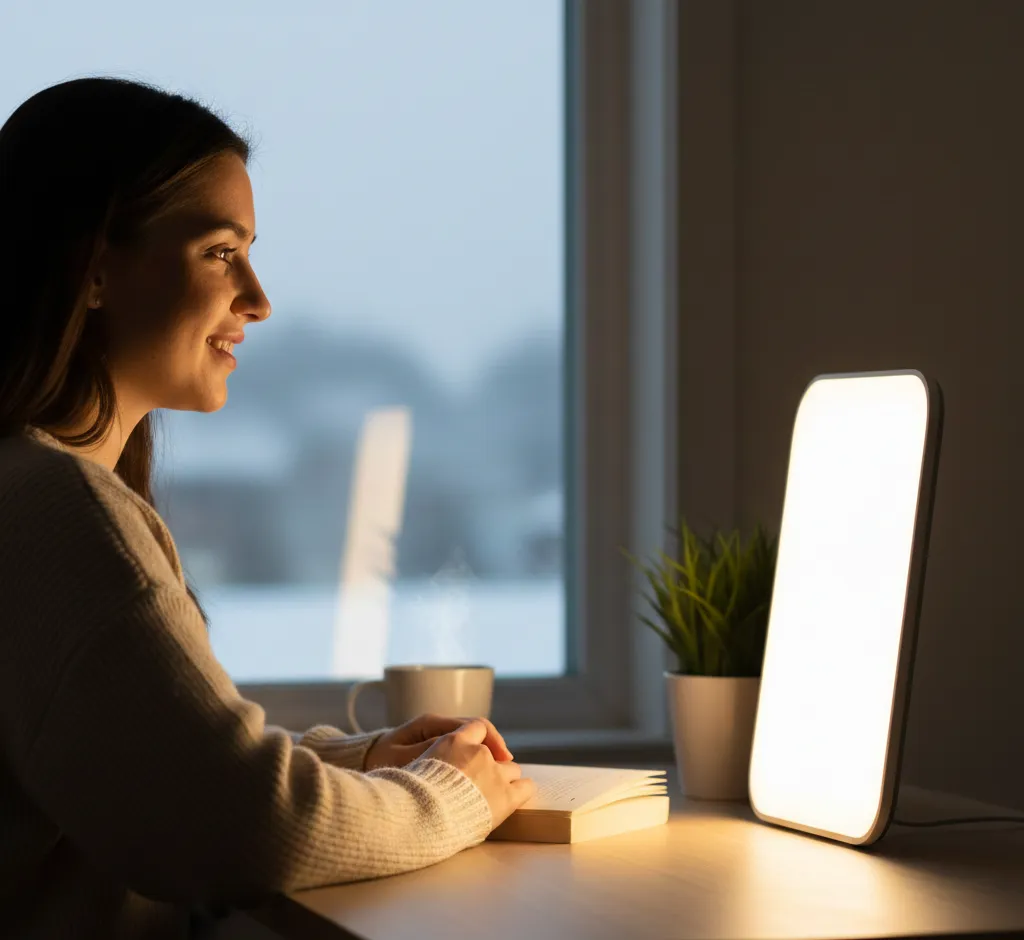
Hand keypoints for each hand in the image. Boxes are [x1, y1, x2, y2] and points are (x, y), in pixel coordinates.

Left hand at [364, 713, 513, 771]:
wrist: (360, 762)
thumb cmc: (380, 762)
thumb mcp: (405, 759)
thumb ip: (432, 754)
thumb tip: (461, 753)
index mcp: (432, 724)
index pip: (475, 724)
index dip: (494, 741)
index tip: (505, 760)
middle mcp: (437, 725)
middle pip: (477, 731)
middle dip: (495, 749)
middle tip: (508, 772)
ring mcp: (435, 735)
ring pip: (471, 741)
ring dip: (486, 756)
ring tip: (497, 777)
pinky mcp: (433, 747)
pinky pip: (460, 750)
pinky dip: (474, 761)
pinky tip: (479, 778)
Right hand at [418, 719, 536, 827]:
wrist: (421, 819)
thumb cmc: (412, 798)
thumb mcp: (416, 766)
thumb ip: (437, 760)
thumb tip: (442, 768)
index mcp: (454, 742)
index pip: (478, 727)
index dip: (481, 741)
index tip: (479, 752)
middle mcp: (478, 753)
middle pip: (496, 753)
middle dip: (492, 766)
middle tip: (481, 784)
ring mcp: (494, 774)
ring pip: (513, 770)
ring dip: (505, 780)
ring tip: (493, 796)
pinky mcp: (506, 797)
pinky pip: (526, 787)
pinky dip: (521, 790)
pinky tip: (514, 797)